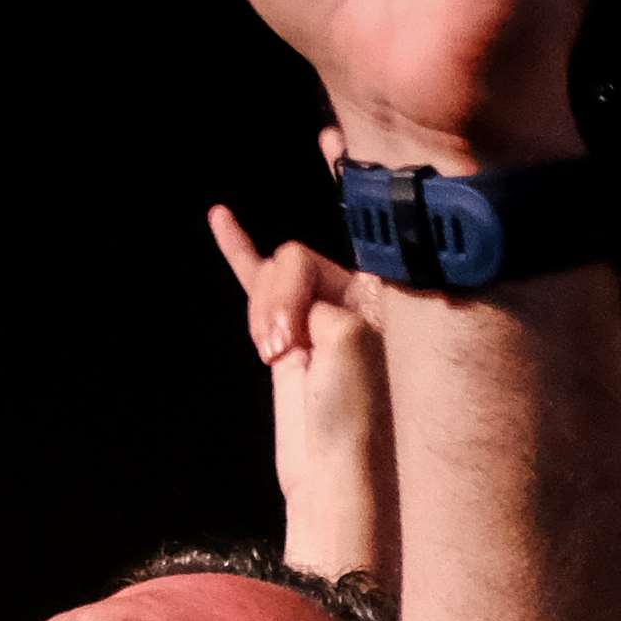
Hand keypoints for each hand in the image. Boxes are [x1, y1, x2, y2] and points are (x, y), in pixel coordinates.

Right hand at [207, 192, 393, 575]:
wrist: (340, 483)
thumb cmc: (364, 420)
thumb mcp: (348, 341)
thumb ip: (314, 298)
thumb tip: (291, 307)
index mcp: (399, 298)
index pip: (376, 226)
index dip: (353, 180)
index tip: (332, 138)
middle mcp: (365, 297)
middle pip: (303, 258)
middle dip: (285, 295)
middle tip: (287, 349)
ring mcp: (324, 311)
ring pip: (273, 278)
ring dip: (265, 313)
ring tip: (278, 361)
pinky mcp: (289, 332)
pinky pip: (258, 282)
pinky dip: (239, 253)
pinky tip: (221, 218)